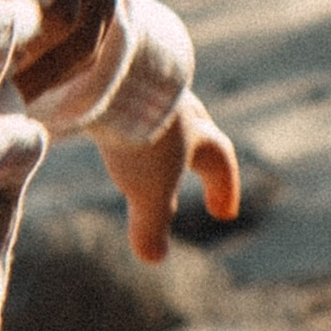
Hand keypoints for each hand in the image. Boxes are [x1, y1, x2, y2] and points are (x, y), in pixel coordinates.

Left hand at [98, 90, 239, 265]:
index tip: (224, 213)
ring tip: (147, 138)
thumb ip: (152, 225)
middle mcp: (181, 106)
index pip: (220, 163)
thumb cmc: (144, 134)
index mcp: (199, 134)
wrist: (117, 73)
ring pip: (164, 109)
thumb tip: (154, 257)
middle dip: (197, 150)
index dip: (223, 189)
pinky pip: (128, 94)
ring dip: (161, 126)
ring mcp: (153, 86)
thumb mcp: (149, 190)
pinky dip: (125, 109)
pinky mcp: (121, 74)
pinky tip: (107, 115)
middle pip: (197, 130)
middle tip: (194, 163)